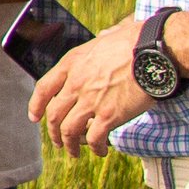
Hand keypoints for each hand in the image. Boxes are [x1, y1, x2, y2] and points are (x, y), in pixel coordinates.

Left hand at [29, 17, 154, 153]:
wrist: (153, 51)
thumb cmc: (136, 41)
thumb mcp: (108, 35)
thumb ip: (101, 40)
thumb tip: (105, 36)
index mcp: (73, 63)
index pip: (44, 88)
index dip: (36, 105)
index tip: (35, 117)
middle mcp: (76, 83)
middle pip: (54, 114)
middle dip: (53, 132)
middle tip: (57, 141)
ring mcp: (91, 100)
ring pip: (69, 130)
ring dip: (69, 145)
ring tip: (74, 152)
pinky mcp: (109, 115)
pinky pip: (94, 138)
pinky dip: (95, 147)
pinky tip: (100, 151)